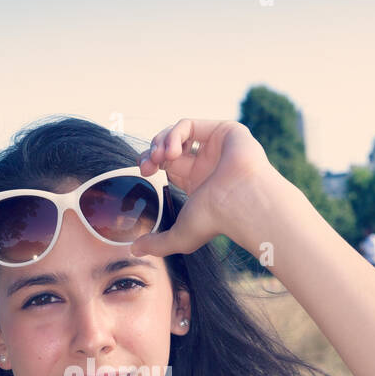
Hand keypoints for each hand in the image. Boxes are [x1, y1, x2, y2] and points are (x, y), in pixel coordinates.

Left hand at [132, 118, 272, 257]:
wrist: (240, 203)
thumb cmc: (215, 220)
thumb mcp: (180, 236)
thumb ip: (157, 244)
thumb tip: (134, 250)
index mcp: (197, 182)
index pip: (166, 164)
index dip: (151, 163)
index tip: (143, 172)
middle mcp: (206, 163)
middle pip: (169, 147)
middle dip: (152, 152)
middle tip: (146, 166)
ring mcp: (215, 146)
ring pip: (178, 133)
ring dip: (161, 142)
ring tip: (159, 157)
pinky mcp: (224, 131)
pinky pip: (189, 125)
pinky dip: (175, 134)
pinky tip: (173, 151)